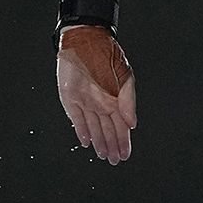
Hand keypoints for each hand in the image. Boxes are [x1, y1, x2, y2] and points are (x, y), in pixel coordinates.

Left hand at [57, 25, 136, 164]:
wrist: (85, 42)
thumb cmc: (108, 55)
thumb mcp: (125, 76)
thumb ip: (128, 101)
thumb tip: (132, 124)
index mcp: (116, 99)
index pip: (121, 126)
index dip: (124, 141)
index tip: (126, 154)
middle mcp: (102, 104)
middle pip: (108, 131)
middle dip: (113, 146)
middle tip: (116, 161)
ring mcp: (86, 103)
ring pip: (94, 128)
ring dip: (99, 143)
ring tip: (105, 156)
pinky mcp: (70, 100)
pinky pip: (77, 120)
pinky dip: (82, 132)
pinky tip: (86, 143)